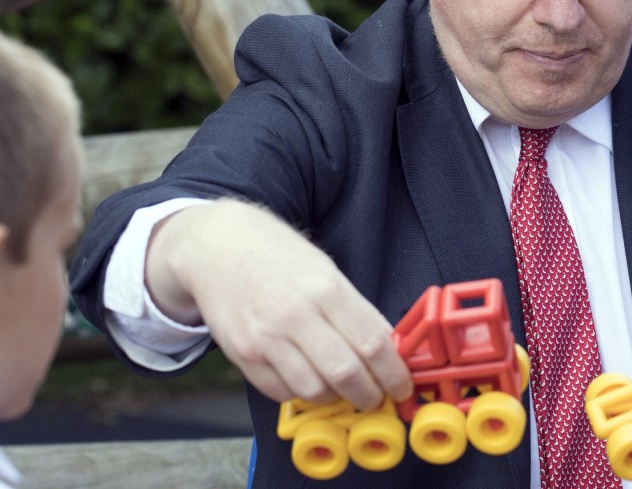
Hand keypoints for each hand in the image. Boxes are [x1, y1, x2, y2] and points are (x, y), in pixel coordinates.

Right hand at [145, 199, 412, 408]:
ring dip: (335, 397)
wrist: (218, 247)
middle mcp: (295, 314)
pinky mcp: (243, 354)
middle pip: (346, 374)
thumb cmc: (278, 256)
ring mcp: (266, 337)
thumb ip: (355, 311)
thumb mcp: (327, 271)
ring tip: (342, 387)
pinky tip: (307, 377)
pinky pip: (281, 391)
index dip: (394, 373)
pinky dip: (301, 392)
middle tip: (376, 396)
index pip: (372, 343)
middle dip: (369, 394)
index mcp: (326, 288)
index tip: (401, 385)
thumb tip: (387, 351)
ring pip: (314, 390)